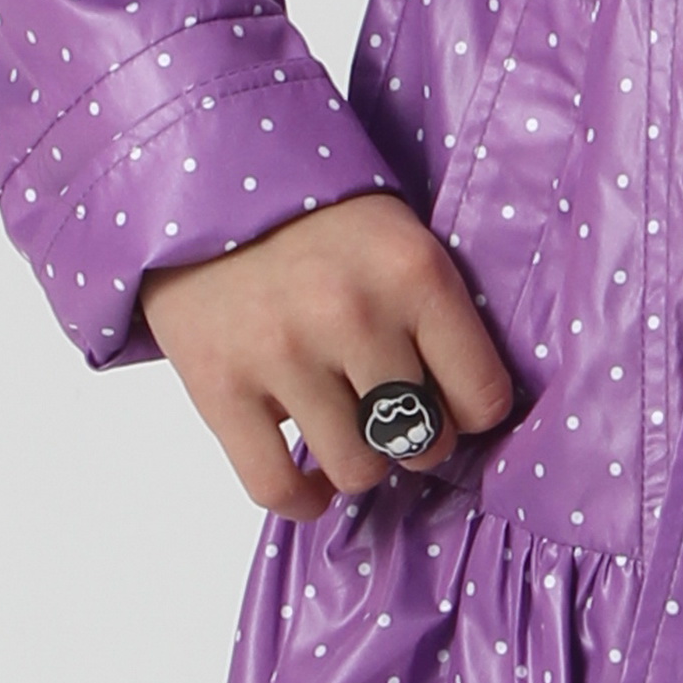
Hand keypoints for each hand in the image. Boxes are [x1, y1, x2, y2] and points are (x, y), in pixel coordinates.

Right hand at [140, 195, 518, 519]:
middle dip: (414, 437)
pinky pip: (278, 488)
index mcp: (414, 273)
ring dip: (357, 461)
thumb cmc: (313, 218)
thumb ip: (433, 314)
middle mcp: (354, 315)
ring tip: (344, 428)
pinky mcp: (220, 386)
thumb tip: (467, 417)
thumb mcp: (396, 236)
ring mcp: (284, 355)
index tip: (449, 400)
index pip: (482, 398)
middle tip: (391, 413)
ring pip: (358, 471)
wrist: (199, 184)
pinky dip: (301, 498)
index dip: (469, 410)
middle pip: (422, 441)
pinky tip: (309, 477)